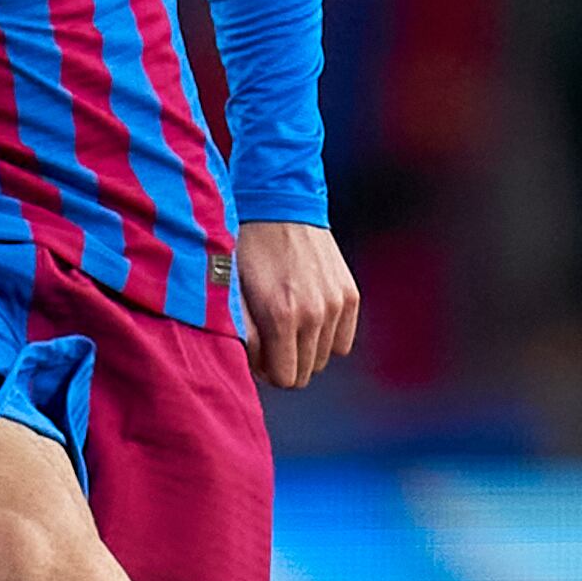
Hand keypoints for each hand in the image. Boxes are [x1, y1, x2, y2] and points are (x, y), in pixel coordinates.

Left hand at [236, 220, 359, 391]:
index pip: (285, 378)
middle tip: (269, 338)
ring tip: (286, 323)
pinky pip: (342, 340)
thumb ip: (241, 333)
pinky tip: (307, 315)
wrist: (277, 202)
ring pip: (324, 358)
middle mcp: (315, 312)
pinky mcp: (350, 294)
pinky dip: (326, 336)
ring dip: (305, 349)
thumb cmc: (245, 247)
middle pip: (305, 373)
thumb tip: (256, 366)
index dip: (267, 370)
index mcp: (282, 315)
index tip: (258, 351)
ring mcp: (337, 303)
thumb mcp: (231, 289)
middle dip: (285, 362)